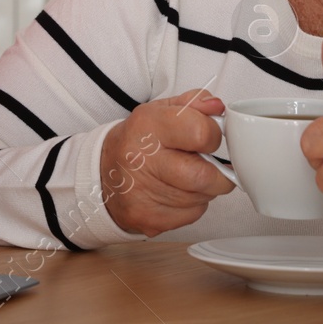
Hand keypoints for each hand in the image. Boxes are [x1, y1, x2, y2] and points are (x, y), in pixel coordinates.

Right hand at [100, 89, 234, 236]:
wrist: (104, 176)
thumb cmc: (138, 142)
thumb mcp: (161, 111)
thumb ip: (194, 103)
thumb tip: (216, 107)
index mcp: (147, 126)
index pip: (200, 133)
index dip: (214, 136)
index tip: (209, 137)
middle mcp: (142, 160)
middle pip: (204, 175)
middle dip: (219, 172)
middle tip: (210, 164)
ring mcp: (143, 194)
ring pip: (202, 197)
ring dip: (205, 188)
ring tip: (187, 176)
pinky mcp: (149, 219)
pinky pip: (193, 214)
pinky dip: (193, 204)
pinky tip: (177, 192)